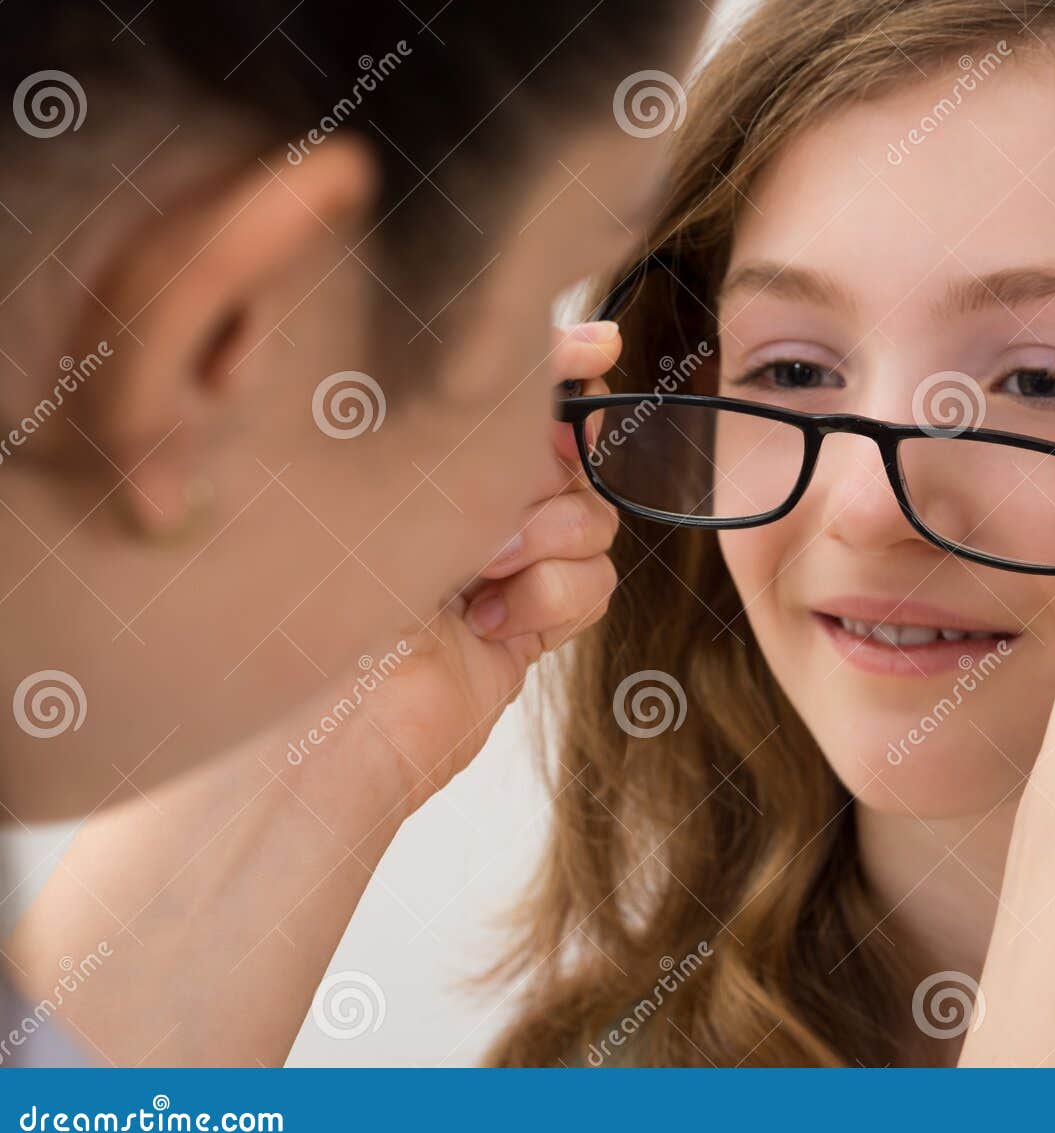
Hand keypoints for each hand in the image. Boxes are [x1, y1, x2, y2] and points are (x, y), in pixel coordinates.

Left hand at [351, 322, 621, 810]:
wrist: (326, 728)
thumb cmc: (322, 599)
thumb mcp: (385, 482)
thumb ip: (466, 429)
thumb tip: (545, 376)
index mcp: (417, 456)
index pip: (509, 394)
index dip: (562, 364)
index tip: (600, 350)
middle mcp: (463, 505)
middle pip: (568, 454)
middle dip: (547, 473)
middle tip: (494, 511)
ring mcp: (503, 567)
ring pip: (590, 519)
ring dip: (548, 540)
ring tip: (482, 572)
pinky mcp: (529, 625)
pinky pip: (591, 584)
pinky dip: (550, 598)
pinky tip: (490, 621)